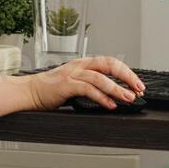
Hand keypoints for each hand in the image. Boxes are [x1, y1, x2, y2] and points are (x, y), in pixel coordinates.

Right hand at [24, 56, 145, 111]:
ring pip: (100, 78)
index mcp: (84, 64)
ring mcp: (72, 74)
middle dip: (127, 76)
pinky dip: (101, 97)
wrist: (29, 92)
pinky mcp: (66, 85)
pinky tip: (110, 104)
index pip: (111, 62)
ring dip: (117, 88)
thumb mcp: (75, 83)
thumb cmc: (51, 90)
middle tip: (139, 89)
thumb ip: (92, 85)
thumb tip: (114, 94)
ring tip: (129, 98)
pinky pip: (87, 89)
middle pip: (109, 65)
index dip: (126, 72)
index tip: (138, 84)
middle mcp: (80, 65)